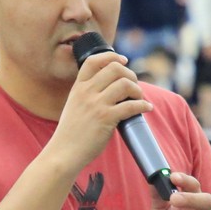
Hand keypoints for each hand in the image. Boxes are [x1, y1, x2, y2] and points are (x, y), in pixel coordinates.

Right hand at [49, 51, 151, 175]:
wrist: (63, 153)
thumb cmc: (70, 134)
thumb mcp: (74, 106)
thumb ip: (87, 96)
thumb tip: (111, 90)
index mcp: (78, 87)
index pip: (94, 60)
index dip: (111, 56)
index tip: (123, 60)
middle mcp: (87, 92)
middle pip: (115, 68)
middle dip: (130, 74)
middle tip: (134, 86)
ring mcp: (96, 104)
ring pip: (125, 84)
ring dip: (137, 89)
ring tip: (139, 98)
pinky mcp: (106, 118)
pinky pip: (131, 105)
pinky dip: (143, 105)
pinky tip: (146, 108)